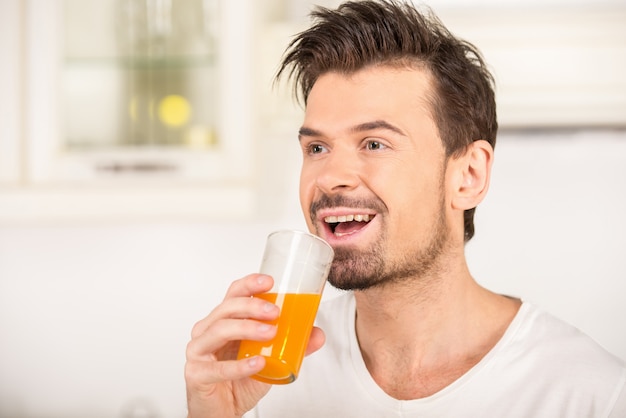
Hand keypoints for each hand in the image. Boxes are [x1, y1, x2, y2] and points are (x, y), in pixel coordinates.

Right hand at [184, 274, 325, 417]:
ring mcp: (198, 351)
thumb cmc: (239, 380)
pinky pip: (218, 367)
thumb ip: (292, 346)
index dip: (249, 284)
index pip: (233, 294)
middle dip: (252, 306)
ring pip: (219, 330)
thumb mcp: (270, 359)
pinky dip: (240, 365)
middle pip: (226, 308)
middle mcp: (207, 331)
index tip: (269, 281)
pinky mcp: (196, 374)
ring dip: (247, 328)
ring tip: (270, 333)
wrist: (223, 411)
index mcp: (223, 321)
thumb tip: (317, 334)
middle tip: (275, 312)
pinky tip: (258, 363)